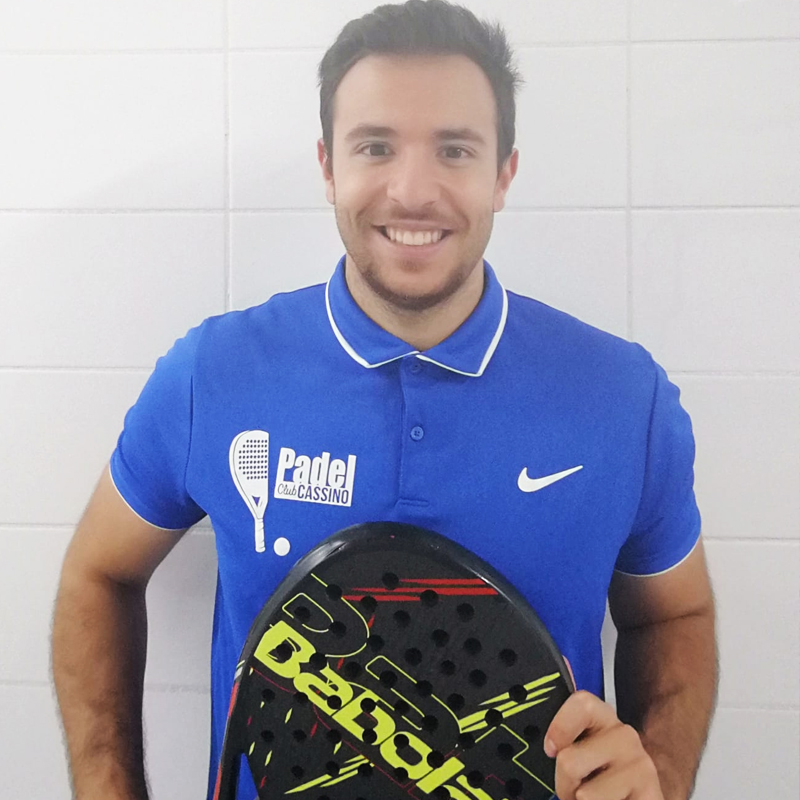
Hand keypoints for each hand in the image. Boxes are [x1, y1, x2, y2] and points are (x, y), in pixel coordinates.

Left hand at [544, 691, 663, 799]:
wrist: (641, 798)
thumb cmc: (604, 776)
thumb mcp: (584, 751)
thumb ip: (567, 739)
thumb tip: (551, 718)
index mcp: (603, 718)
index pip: (582, 704)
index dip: (559, 727)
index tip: (550, 749)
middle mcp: (624, 736)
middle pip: (569, 760)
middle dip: (564, 784)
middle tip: (575, 789)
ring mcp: (640, 766)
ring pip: (585, 794)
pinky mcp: (650, 795)